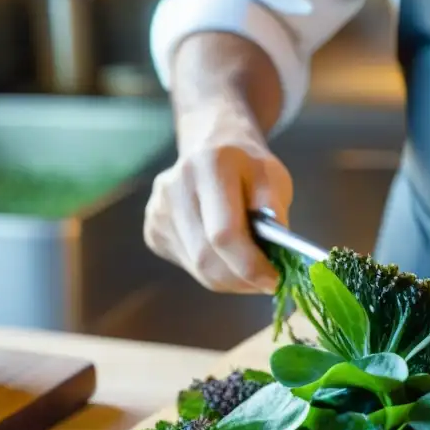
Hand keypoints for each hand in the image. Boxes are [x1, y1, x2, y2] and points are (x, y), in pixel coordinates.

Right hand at [143, 100, 292, 292]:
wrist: (211, 147)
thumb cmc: (248, 166)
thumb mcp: (273, 177)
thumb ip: (275, 210)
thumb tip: (277, 252)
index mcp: (210, 166)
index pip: (224, 234)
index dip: (250, 265)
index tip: (275, 280)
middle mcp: (175, 187)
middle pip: (206, 257)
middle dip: (241, 280)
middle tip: (266, 283)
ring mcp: (158, 210)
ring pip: (197, 268)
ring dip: (230, 280)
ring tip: (251, 270)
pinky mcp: (153, 229)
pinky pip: (188, 265)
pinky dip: (214, 272)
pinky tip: (227, 256)